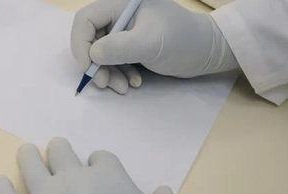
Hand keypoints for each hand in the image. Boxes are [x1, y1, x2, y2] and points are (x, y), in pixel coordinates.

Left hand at [0, 138, 183, 193]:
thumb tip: (163, 192)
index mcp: (108, 176)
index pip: (99, 158)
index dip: (98, 163)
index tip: (96, 170)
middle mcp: (74, 179)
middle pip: (60, 150)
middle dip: (60, 151)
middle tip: (56, 151)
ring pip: (29, 162)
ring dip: (28, 156)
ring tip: (26, 153)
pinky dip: (0, 189)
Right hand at [70, 0, 238, 93]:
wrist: (210, 52)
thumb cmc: (184, 41)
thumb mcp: (151, 43)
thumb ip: (119, 47)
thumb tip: (92, 55)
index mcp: (121, 2)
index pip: (85, 20)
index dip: (81, 45)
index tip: (89, 68)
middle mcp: (119, 13)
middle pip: (90, 38)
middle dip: (96, 64)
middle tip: (105, 83)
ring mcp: (124, 29)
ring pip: (99, 52)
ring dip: (107, 73)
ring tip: (124, 87)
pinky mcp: (129, 43)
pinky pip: (111, 59)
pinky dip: (117, 73)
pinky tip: (133, 82)